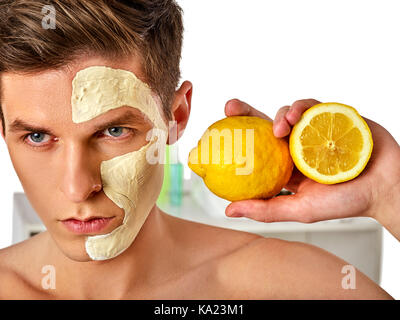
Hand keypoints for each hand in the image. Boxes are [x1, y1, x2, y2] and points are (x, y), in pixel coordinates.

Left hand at [224, 98, 399, 239]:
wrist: (384, 187)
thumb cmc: (345, 202)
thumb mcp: (300, 209)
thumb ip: (266, 209)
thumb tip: (229, 211)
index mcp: (283, 165)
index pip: (254, 149)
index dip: (235, 139)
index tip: (216, 133)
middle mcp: (294, 146)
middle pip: (263, 125)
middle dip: (245, 112)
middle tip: (230, 107)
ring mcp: (311, 130)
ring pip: (286, 114)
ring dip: (278, 114)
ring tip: (280, 125)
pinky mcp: (330, 116)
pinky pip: (311, 106)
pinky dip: (301, 106)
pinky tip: (298, 115)